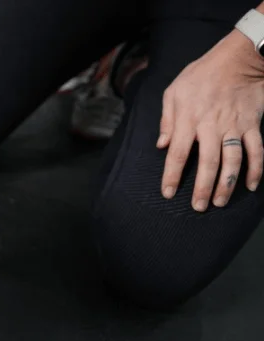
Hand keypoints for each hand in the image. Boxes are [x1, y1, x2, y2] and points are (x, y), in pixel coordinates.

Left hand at [158, 29, 263, 210]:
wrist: (238, 58)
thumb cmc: (201, 74)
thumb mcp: (174, 91)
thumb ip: (166, 119)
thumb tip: (161, 145)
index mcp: (188, 119)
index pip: (177, 153)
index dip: (171, 175)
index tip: (168, 193)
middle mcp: (211, 127)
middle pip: (207, 163)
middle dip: (202, 187)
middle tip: (198, 207)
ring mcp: (234, 126)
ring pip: (232, 161)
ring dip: (227, 184)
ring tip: (220, 202)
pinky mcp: (252, 124)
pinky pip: (257, 150)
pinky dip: (256, 169)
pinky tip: (250, 185)